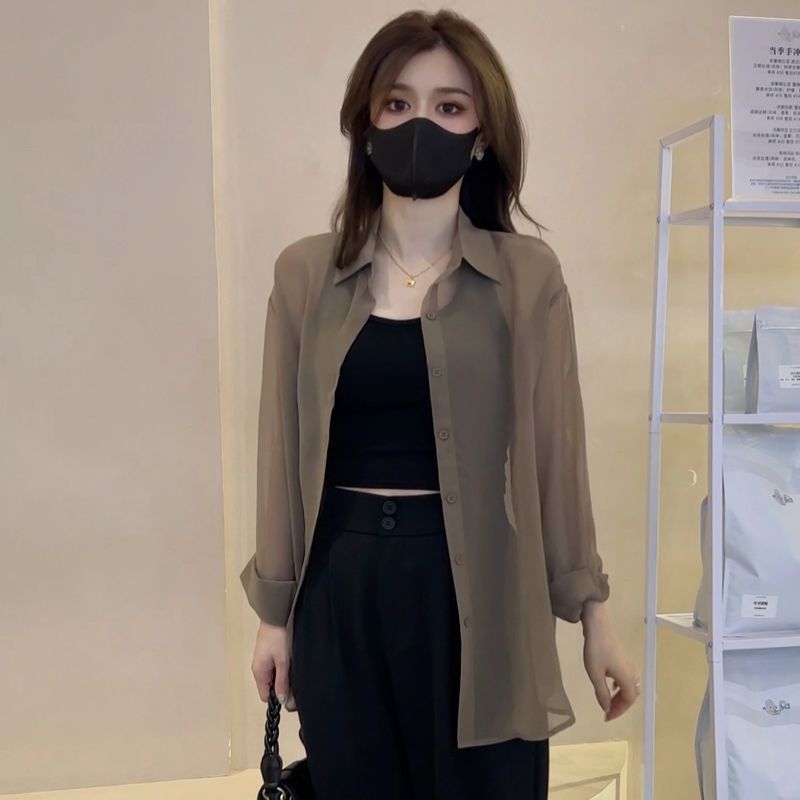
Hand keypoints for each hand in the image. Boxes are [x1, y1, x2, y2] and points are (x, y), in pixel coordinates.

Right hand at [251, 619, 290, 703]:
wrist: (274, 618)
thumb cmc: (277, 637)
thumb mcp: (283, 662)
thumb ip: (282, 681)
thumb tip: (282, 699)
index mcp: (259, 672)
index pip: (265, 696)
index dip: (277, 697)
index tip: (289, 694)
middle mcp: (258, 668)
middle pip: (269, 687)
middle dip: (281, 685)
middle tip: (292, 676)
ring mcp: (261, 661)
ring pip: (272, 677)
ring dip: (281, 675)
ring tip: (290, 665)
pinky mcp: (266, 654)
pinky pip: (273, 667)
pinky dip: (280, 667)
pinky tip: (287, 659)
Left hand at [580, 600, 639, 721]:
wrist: (597, 626)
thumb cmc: (596, 650)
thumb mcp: (595, 674)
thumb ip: (602, 693)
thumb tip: (606, 708)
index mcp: (627, 678)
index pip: (628, 701)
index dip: (618, 711)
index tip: (606, 717)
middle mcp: (632, 672)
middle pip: (631, 695)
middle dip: (620, 706)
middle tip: (607, 711)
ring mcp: (628, 664)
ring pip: (629, 686)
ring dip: (620, 696)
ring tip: (608, 701)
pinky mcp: (623, 658)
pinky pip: (625, 677)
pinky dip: (620, 686)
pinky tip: (610, 685)